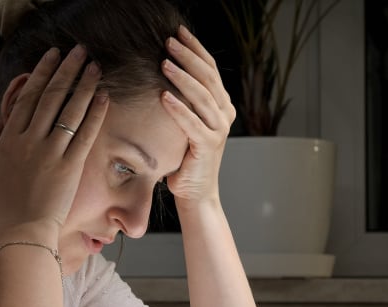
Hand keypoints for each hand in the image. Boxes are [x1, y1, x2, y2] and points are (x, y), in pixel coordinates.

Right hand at [0, 45, 108, 244]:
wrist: (22, 232)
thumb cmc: (1, 205)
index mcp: (9, 138)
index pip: (27, 96)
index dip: (42, 73)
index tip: (53, 55)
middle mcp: (30, 141)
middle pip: (51, 96)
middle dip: (67, 70)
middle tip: (80, 52)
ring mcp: (51, 154)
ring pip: (70, 111)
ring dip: (85, 86)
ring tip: (95, 67)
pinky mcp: (70, 167)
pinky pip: (85, 134)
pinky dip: (95, 114)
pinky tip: (104, 97)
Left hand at [159, 25, 236, 203]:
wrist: (195, 192)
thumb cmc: (186, 157)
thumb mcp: (186, 123)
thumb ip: (184, 101)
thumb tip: (163, 70)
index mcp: (221, 105)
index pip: (210, 69)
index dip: (195, 48)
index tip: (178, 32)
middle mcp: (224, 114)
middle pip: (207, 77)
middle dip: (188, 56)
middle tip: (168, 41)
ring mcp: (218, 130)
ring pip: (201, 97)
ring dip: (182, 77)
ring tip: (164, 63)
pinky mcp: (208, 146)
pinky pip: (192, 123)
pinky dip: (178, 109)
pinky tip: (163, 96)